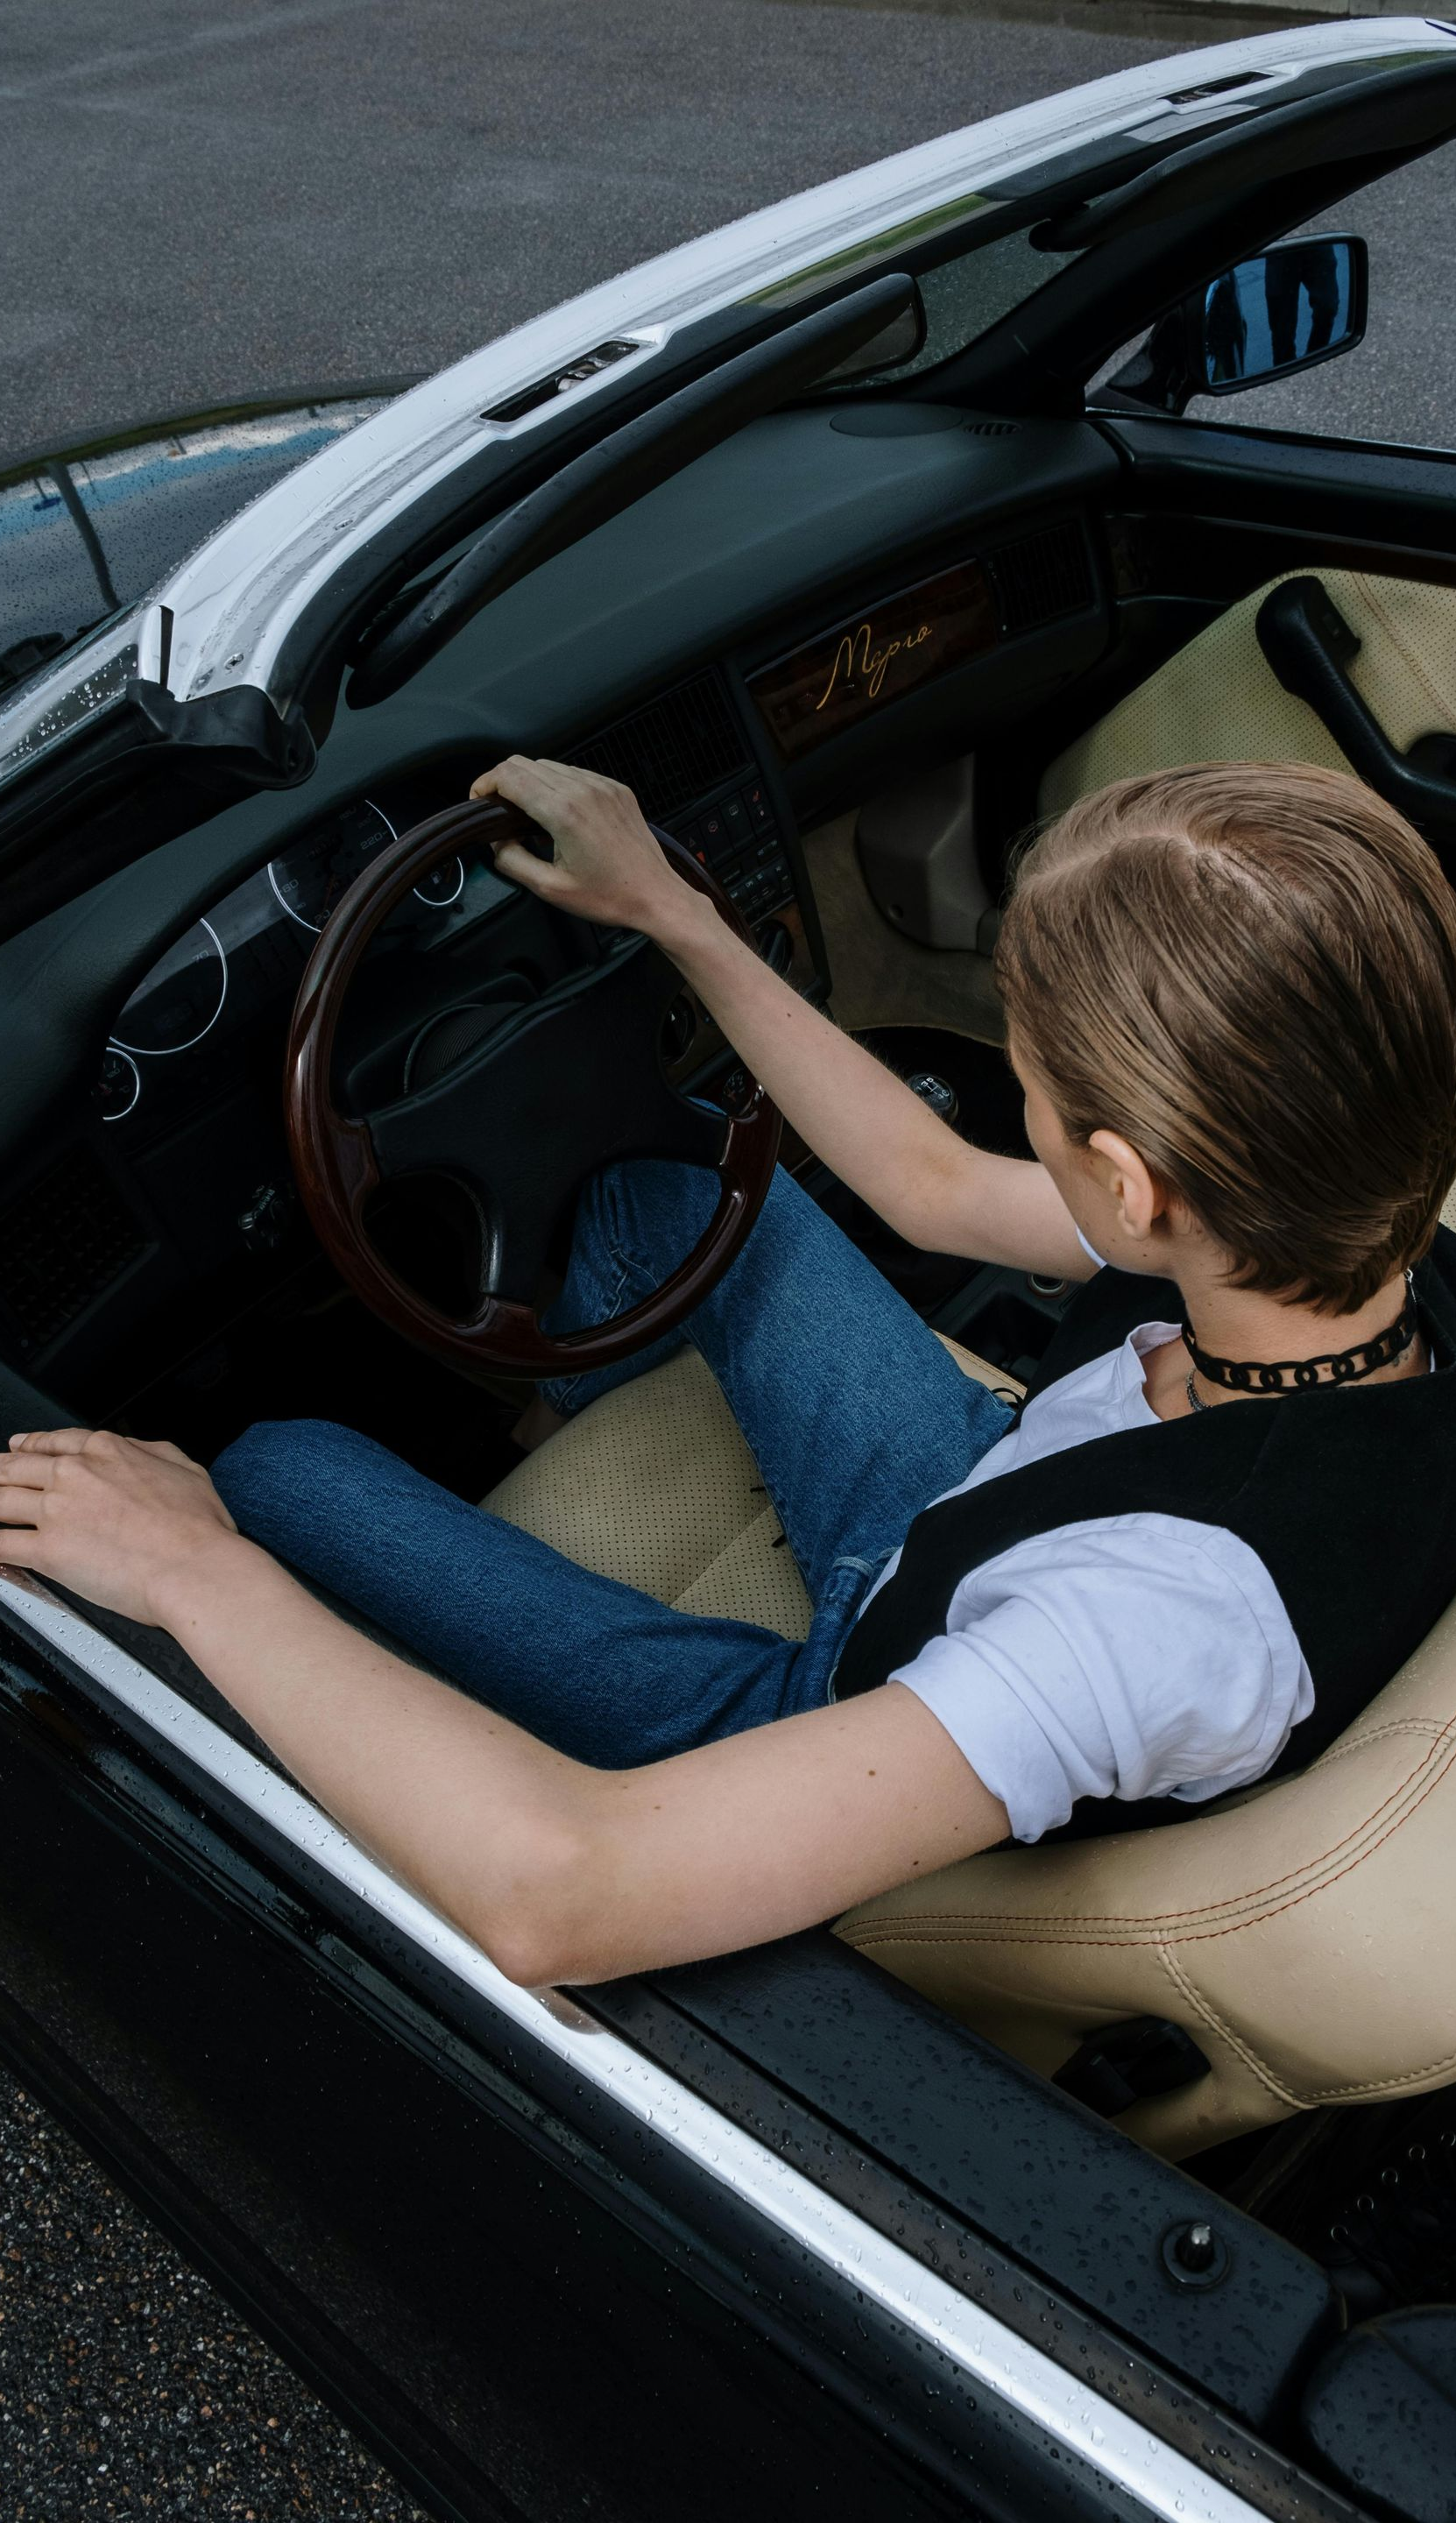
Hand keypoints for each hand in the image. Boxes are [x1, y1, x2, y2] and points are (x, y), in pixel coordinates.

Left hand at [0, 1428, 240, 1627]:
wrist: (192, 1566)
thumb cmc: (197, 1527)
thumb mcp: (185, 1467)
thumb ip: (151, 1452)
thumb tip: (137, 1449)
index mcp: (107, 1452)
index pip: (55, 1441)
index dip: (30, 1444)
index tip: (19, 1448)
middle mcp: (75, 1475)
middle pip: (17, 1466)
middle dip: (0, 1469)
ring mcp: (57, 1511)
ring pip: (1, 1499)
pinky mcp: (47, 1551)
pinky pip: (2, 1544)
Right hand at [468, 756, 698, 940]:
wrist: (657, 896)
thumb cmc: (610, 897)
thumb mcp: (550, 888)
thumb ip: (512, 860)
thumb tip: (494, 841)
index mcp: (564, 812)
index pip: (509, 776)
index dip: (484, 785)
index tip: (479, 801)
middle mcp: (583, 790)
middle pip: (524, 764)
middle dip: (502, 781)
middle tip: (497, 809)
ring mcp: (602, 786)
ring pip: (549, 765)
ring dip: (529, 782)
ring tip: (527, 814)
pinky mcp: (616, 789)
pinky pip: (575, 773)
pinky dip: (556, 785)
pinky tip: (557, 812)